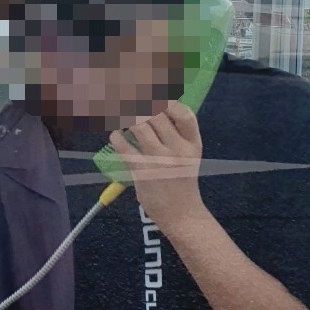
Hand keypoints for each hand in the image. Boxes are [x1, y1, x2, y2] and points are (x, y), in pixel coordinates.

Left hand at [108, 101, 204, 230]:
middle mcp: (178, 149)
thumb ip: (177, 133)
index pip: (183, 113)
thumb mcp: (189, 155)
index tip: (155, 95)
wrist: (181, 214)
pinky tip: (117, 135)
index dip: (168, 101)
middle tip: (129, 99)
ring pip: (139, 125)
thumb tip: (156, 104)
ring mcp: (159, 160)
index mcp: (193, 144)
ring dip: (128, 118)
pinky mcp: (141, 171)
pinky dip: (117, 136)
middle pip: (157, 114)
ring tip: (124, 117)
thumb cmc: (182, 181)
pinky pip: (123, 145)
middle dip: (140, 104)